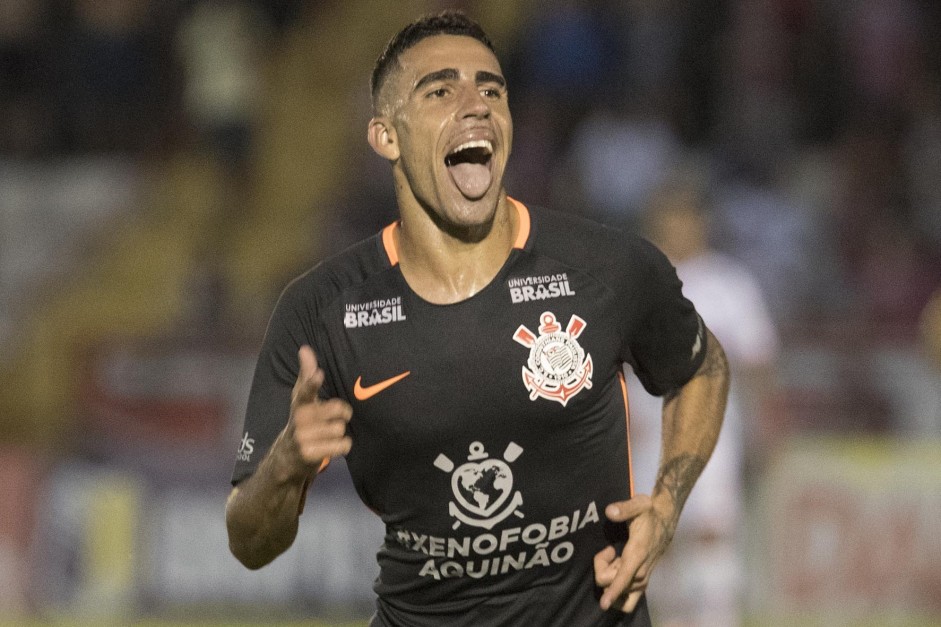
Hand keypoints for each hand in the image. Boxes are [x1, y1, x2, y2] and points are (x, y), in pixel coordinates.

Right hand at [285, 345, 352, 470]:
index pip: (306, 390)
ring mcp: (302, 438)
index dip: (313, 382)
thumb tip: (305, 348)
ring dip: (340, 433)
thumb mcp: (302, 398)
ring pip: (341, 428)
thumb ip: (307, 373)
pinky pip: (342, 445)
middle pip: (339, 410)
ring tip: (326, 435)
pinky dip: (342, 446)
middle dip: (342, 414)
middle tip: (333, 419)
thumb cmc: (303, 420)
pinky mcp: (309, 455)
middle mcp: (298, 419)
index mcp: (300, 403)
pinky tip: (330, 446)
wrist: (288, 457)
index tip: (319, 374)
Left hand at [593, 494, 675, 612]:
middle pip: (613, 585)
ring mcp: (643, 578)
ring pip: (620, 593)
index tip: (604, 603)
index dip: (614, 591)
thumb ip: (624, 508)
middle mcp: (641, 571)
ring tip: (613, 559)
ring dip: (610, 580)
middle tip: (608, 549)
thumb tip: (609, 512)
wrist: (666, 520)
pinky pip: (627, 597)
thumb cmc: (649, 512)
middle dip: (602, 569)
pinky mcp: (643, 581)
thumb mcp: (639, 504)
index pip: (624, 577)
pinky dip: (617, 589)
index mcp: (638, 553)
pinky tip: (616, 568)